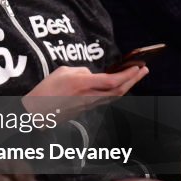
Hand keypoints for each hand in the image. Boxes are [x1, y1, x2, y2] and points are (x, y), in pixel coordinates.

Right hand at [22, 65, 146, 120]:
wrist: (37, 113)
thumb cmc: (45, 91)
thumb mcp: (62, 72)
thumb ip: (80, 71)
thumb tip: (92, 74)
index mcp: (82, 85)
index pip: (111, 81)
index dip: (127, 75)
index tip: (137, 67)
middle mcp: (88, 96)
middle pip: (118, 91)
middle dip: (133, 80)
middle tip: (143, 71)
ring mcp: (88, 105)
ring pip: (114, 97)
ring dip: (127, 86)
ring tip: (134, 77)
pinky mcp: (85, 110)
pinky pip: (105, 100)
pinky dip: (115, 93)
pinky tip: (118, 87)